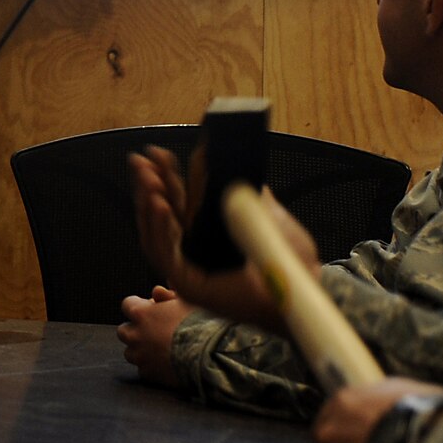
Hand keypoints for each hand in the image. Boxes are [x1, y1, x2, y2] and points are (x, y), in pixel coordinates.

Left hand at [117, 285, 193, 388]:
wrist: (208, 354)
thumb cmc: (199, 323)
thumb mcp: (187, 301)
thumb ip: (168, 294)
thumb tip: (157, 290)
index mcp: (141, 313)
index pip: (127, 304)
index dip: (140, 305)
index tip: (152, 308)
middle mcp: (135, 335)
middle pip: (123, 330)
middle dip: (135, 329)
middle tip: (153, 330)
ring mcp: (140, 356)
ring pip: (130, 352)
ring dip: (140, 349)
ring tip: (159, 347)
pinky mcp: (148, 373)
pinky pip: (143, 368)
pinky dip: (150, 365)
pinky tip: (165, 362)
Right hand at [129, 145, 320, 329]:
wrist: (300, 288)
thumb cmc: (289, 261)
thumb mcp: (268, 215)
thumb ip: (250, 195)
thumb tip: (237, 166)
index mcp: (209, 235)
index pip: (179, 202)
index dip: (167, 178)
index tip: (159, 154)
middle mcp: (194, 252)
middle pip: (161, 215)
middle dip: (149, 185)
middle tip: (142, 160)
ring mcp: (189, 270)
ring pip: (155, 233)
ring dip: (148, 203)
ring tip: (148, 178)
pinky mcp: (187, 285)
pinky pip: (163, 254)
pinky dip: (158, 227)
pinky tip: (158, 203)